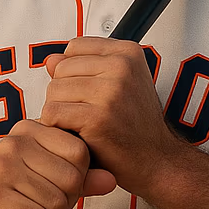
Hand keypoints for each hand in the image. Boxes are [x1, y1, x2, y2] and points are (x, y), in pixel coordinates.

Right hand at [0, 118, 116, 208]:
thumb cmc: (16, 198)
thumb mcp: (53, 182)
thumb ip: (83, 178)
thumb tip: (111, 179)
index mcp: (30, 129)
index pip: (80, 152)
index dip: (77, 179)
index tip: (57, 188)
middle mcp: (15, 142)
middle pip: (72, 177)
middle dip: (65, 203)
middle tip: (45, 208)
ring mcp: (2, 167)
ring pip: (58, 201)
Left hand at [41, 37, 191, 196]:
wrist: (157, 161)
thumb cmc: (136, 127)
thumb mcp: (117, 86)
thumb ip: (83, 68)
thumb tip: (51, 60)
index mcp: (128, 53)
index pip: (75, 47)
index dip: (73, 71)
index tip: (88, 91)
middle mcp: (122, 67)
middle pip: (61, 69)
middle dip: (64, 93)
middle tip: (85, 113)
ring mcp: (111, 91)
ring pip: (53, 90)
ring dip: (59, 112)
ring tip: (82, 124)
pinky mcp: (97, 117)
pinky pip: (52, 113)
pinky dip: (56, 127)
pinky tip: (76, 134)